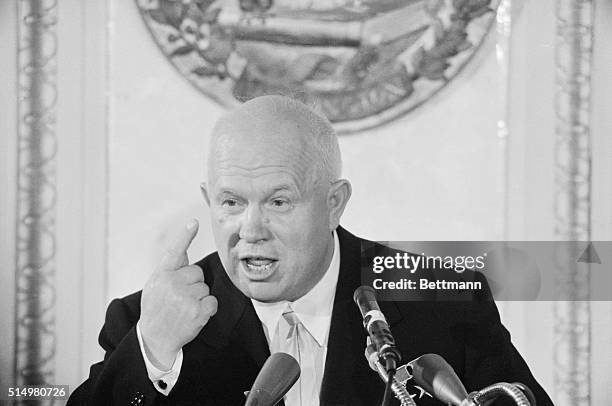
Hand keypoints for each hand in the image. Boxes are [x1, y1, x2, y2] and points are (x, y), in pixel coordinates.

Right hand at [139, 219, 217, 369]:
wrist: (154, 339)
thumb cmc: (156, 309)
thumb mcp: (155, 286)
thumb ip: (169, 269)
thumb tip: (184, 250)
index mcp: (161, 275)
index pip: (175, 251)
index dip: (185, 236)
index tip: (194, 223)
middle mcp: (172, 283)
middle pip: (198, 273)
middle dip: (193, 284)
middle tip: (179, 299)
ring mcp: (185, 297)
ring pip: (205, 288)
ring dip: (199, 298)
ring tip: (183, 309)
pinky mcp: (197, 311)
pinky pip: (212, 302)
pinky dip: (207, 310)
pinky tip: (193, 316)